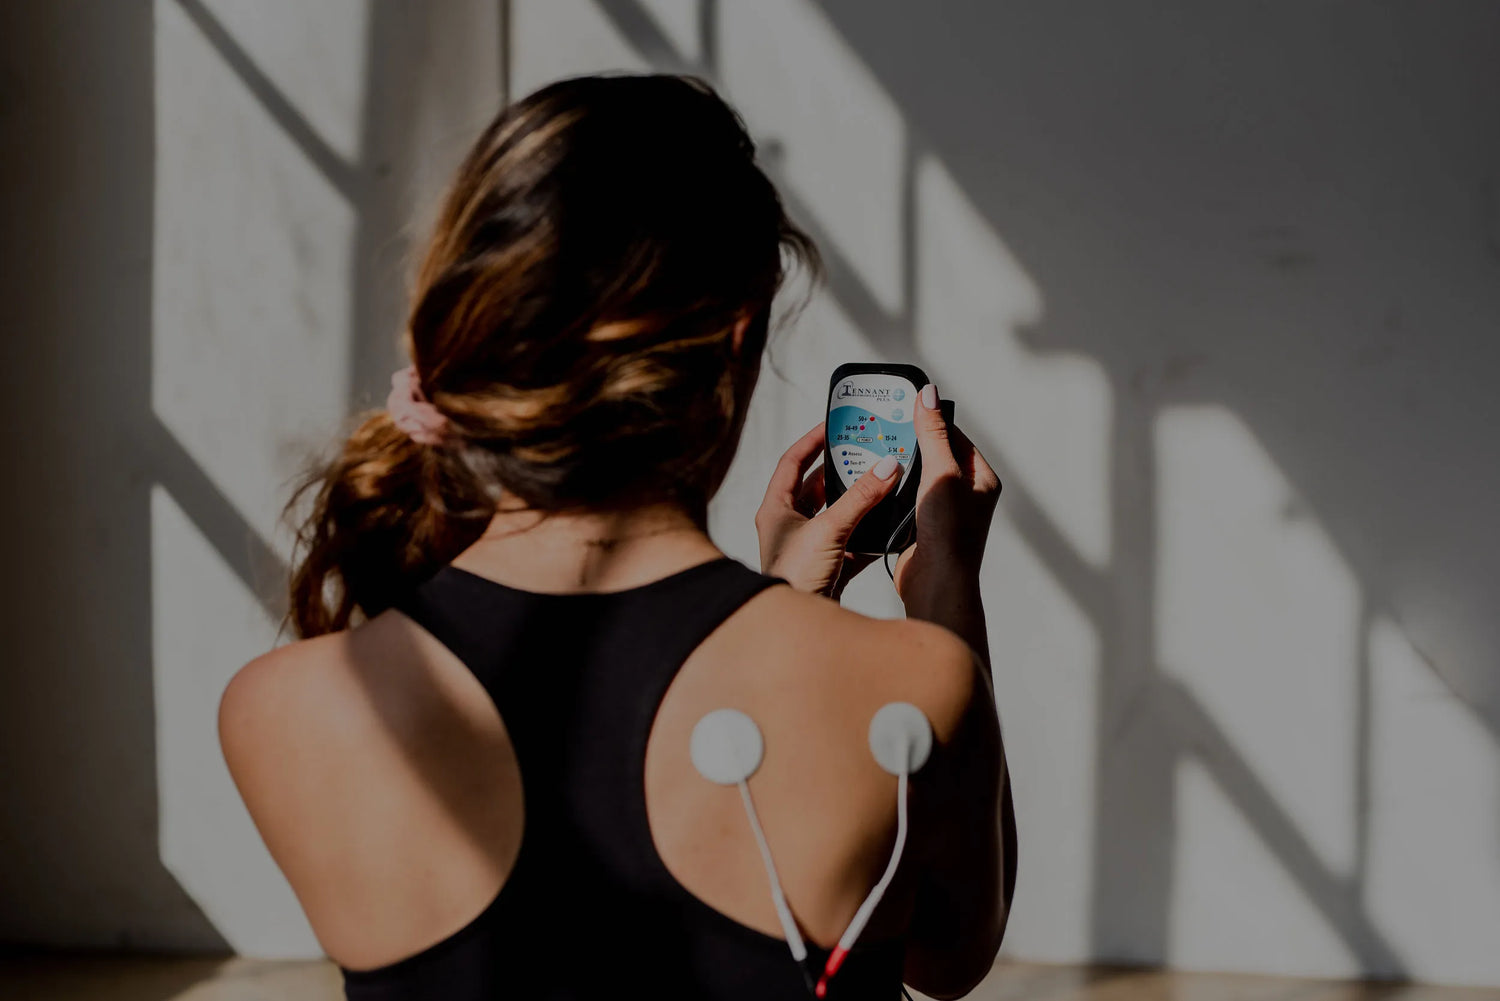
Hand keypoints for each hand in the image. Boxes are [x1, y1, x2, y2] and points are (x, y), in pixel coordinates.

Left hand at [755, 423, 903, 597]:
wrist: (795, 629)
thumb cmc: (794, 578)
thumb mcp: (829, 530)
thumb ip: (860, 498)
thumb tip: (886, 466)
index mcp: (776, 509)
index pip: (792, 461)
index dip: (812, 440)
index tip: (835, 426)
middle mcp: (788, 526)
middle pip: (817, 487)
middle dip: (843, 471)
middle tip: (868, 452)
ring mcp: (807, 547)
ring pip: (836, 514)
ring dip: (858, 502)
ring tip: (883, 482)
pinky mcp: (825, 567)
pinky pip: (849, 542)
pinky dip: (867, 534)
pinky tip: (888, 527)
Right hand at [892, 383, 1001, 602]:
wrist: (936, 582)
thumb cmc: (950, 535)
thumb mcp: (941, 474)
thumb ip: (933, 434)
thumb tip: (928, 396)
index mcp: (981, 480)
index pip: (957, 438)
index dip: (934, 422)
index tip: (909, 408)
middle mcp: (966, 496)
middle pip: (936, 456)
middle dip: (913, 444)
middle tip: (889, 428)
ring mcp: (944, 513)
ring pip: (919, 479)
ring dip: (901, 469)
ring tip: (880, 453)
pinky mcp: (923, 527)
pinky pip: (907, 500)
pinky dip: (893, 491)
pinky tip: (879, 484)